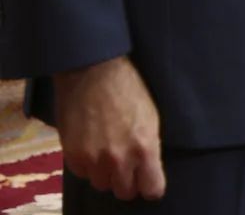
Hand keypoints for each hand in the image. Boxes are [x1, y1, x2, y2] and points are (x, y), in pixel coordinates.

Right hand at [54, 56, 165, 201]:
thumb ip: (149, 148)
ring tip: (109, 154)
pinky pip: (82, 174)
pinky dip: (88, 166)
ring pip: (102, 184)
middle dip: (128, 182)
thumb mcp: (151, 118)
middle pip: (125, 193)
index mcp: (145, 148)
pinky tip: (92, 148)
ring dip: (106, 174)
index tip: (150, 182)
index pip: (152, 188)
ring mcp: (93, 159)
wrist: (94, 73)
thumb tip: (147, 170)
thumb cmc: (129, 90)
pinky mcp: (72, 155)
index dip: (152, 187)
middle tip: (128, 169)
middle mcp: (119, 159)